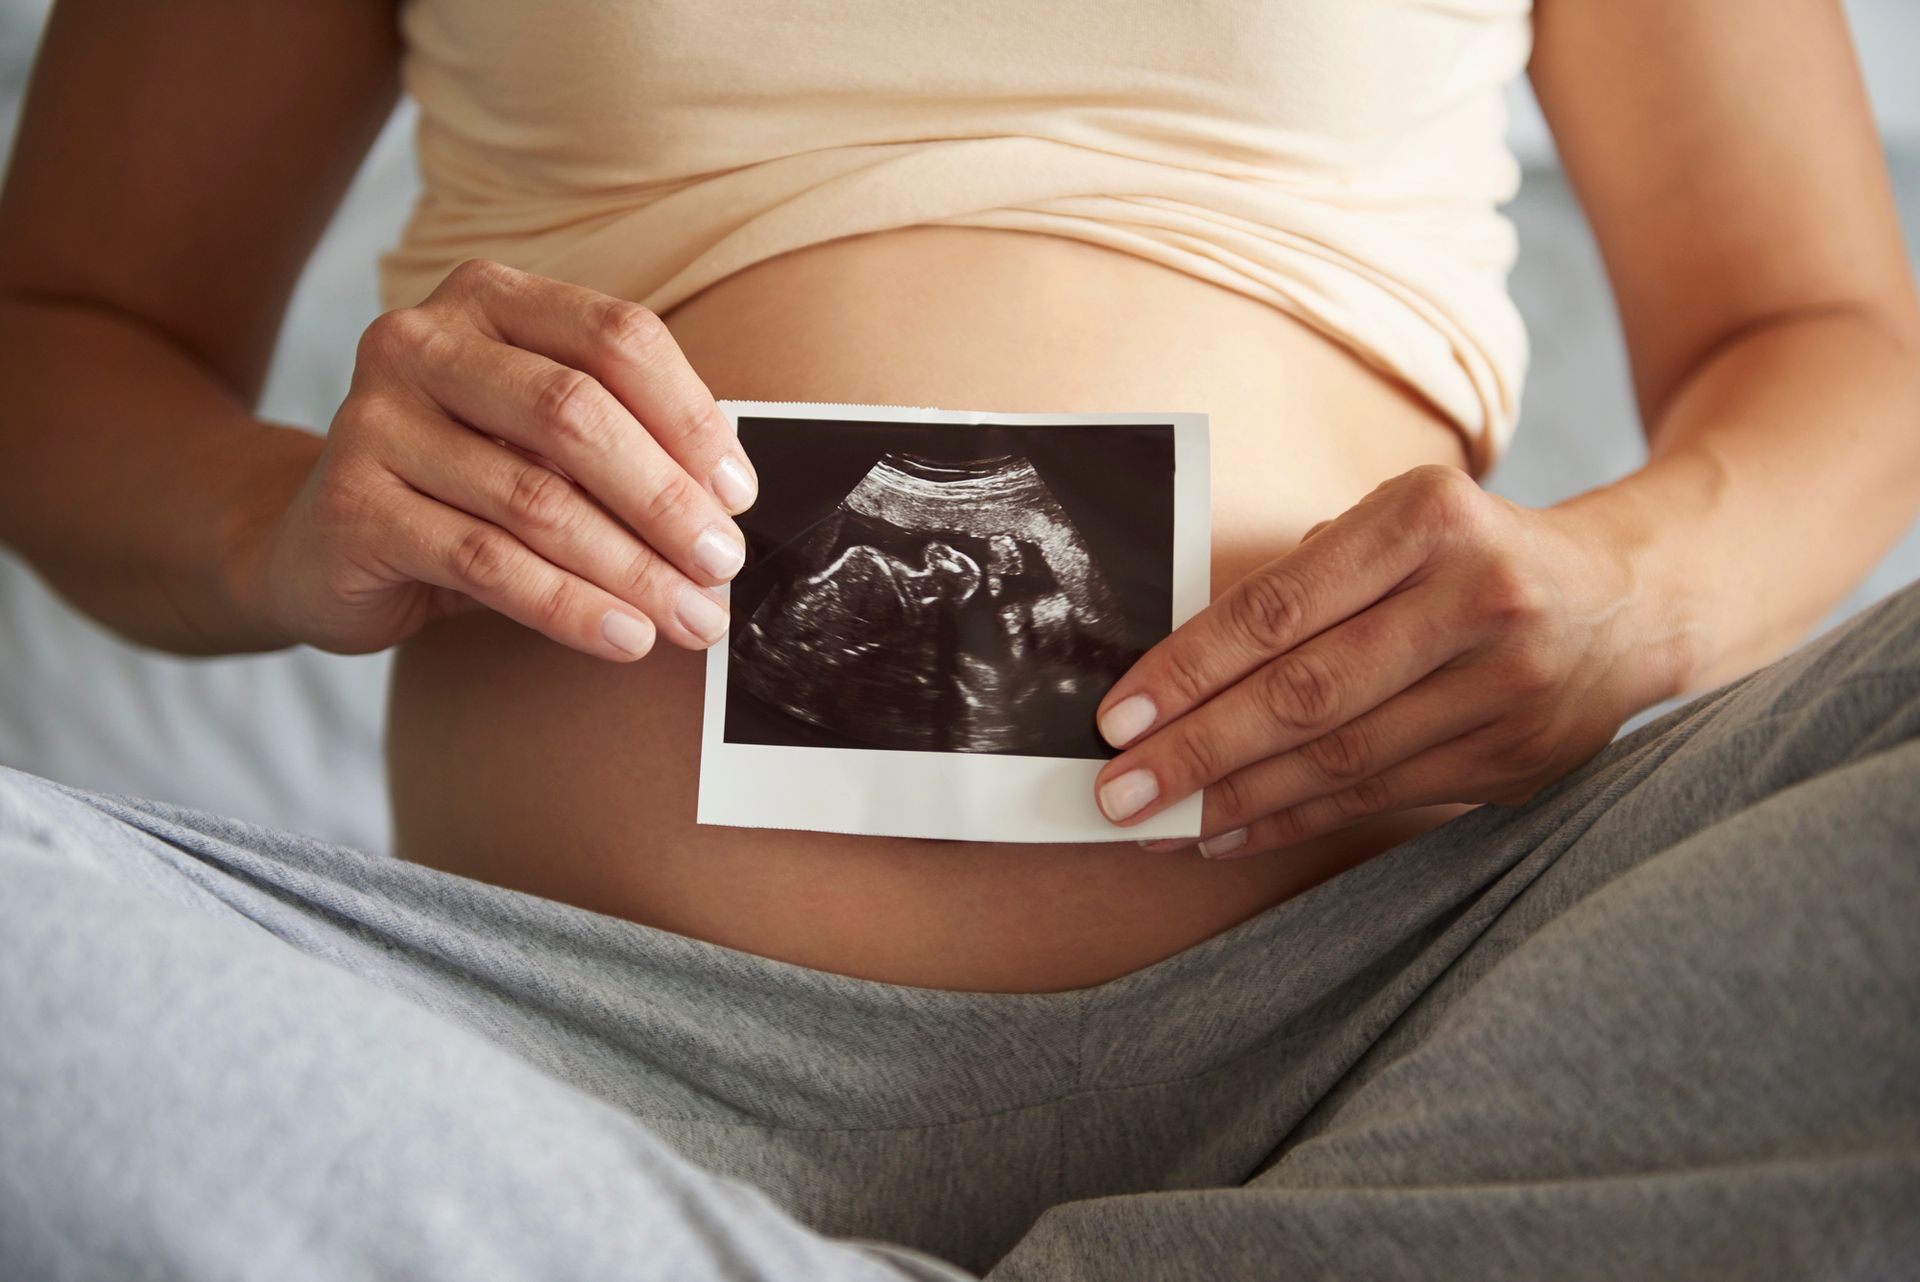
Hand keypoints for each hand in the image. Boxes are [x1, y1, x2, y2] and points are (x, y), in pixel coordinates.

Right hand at [244, 259, 757, 660]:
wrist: (326, 545)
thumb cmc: (465, 487)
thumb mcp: (543, 446)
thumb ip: (623, 446)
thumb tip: (728, 505)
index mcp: (489, 299)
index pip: (616, 338)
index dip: (690, 417)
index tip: (739, 496)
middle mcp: (423, 341)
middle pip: (577, 414)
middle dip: (667, 500)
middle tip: (724, 567)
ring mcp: (375, 419)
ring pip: (536, 499)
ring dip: (632, 569)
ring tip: (693, 619)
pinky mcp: (352, 506)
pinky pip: (487, 563)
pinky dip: (570, 607)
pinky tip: (625, 637)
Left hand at [1089, 464, 1685, 857]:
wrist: (1625, 601)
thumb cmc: (1466, 556)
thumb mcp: (1394, 526)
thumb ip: (1299, 582)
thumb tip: (1173, 673)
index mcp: (1429, 517)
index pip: (1280, 607)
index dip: (1190, 669)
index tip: (1118, 717)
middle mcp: (1476, 597)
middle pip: (1306, 693)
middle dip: (1196, 750)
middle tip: (1115, 792)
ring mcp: (1505, 685)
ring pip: (1341, 758)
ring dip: (1233, 798)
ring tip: (1157, 822)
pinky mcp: (1514, 758)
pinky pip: (1377, 799)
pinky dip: (1291, 819)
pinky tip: (1225, 832)